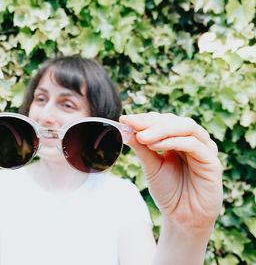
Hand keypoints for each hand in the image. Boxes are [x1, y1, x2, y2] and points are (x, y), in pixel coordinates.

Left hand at [120, 112, 222, 231]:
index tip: (124, 119)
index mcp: (178, 139)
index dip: (144, 119)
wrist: (182, 217)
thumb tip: (126, 130)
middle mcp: (193, 140)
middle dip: (151, 122)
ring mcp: (205, 149)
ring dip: (162, 129)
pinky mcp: (212, 162)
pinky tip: (155, 146)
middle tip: (132, 124)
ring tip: (142, 136)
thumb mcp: (151, 167)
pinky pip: (194, 145)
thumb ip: (142, 149)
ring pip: (186, 128)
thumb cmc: (169, 191)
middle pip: (174, 121)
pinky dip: (173, 141)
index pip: (162, 121)